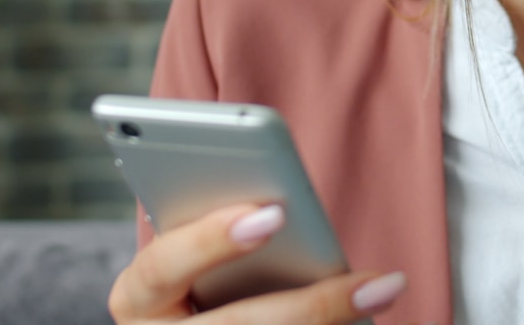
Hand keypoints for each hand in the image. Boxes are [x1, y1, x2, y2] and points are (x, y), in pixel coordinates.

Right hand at [108, 203, 407, 323]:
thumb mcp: (190, 253)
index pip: (164, 265)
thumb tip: (284, 210)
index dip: (211, 240)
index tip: (274, 216)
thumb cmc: (194, 274)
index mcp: (136, 295)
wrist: (186, 321)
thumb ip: (217, 231)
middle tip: (374, 283)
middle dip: (312, 308)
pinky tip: (365, 317)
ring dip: (331, 323)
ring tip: (386, 294)